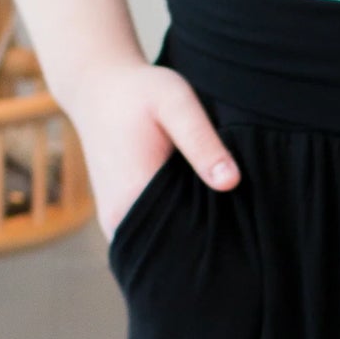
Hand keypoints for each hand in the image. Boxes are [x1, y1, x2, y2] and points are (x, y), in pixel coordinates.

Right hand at [73, 56, 240, 239]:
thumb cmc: (139, 91)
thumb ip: (202, 141)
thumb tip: (231, 182)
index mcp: (135, 197)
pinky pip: (152, 237)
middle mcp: (119, 219)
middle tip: (238, 224)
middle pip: (175, 251)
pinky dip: (175, 229)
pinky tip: (196, 211)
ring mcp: (115, 222)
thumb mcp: (176, 102)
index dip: (217, 239)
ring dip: (190, 237)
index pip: (186, 243)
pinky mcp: (117, 217)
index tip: (243, 228)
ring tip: (220, 216)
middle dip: (205, 243)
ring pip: (163, 247)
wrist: (96, 87)